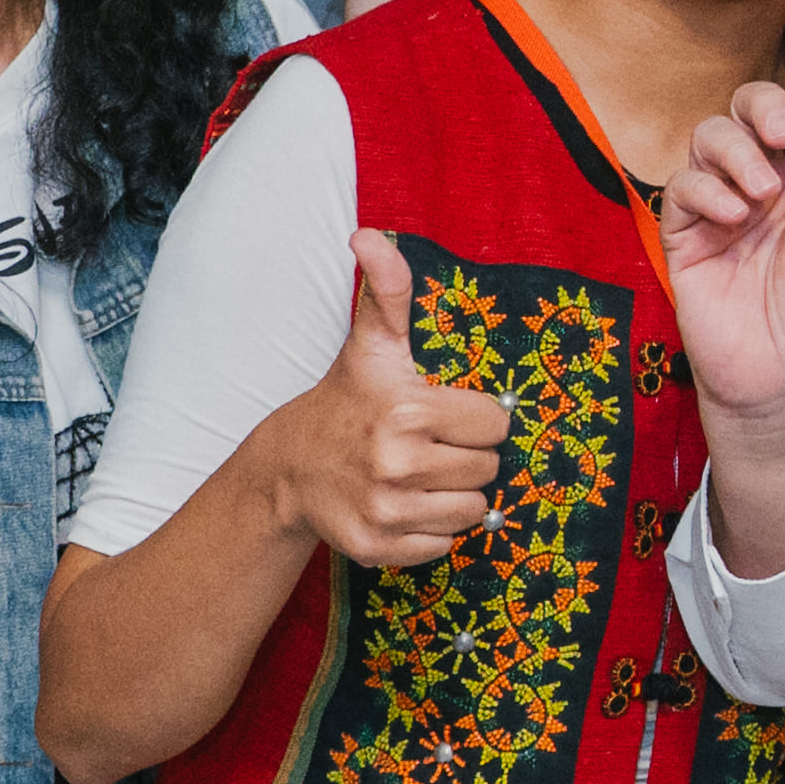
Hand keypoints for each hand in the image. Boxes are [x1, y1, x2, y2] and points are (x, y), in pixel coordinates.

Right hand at [247, 230, 511, 569]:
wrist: (290, 465)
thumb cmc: (346, 400)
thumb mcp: (371, 343)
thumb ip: (388, 289)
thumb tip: (370, 235)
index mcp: (408, 410)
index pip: (495, 423)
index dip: (477, 417)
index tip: (447, 413)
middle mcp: (398, 464)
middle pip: (489, 469)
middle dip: (468, 455)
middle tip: (433, 444)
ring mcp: (387, 510)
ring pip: (473, 512)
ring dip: (456, 495)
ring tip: (421, 475)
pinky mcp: (379, 548)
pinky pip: (444, 546)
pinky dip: (432, 530)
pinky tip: (405, 504)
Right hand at [662, 71, 784, 431]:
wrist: (779, 380)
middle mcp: (758, 185)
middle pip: (745, 111)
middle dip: (764, 107)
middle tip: (782, 133)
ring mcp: (718, 207)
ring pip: (708, 137)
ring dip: (736, 152)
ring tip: (760, 194)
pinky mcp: (682, 234)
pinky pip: (681, 185)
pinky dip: (706, 189)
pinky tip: (732, 216)